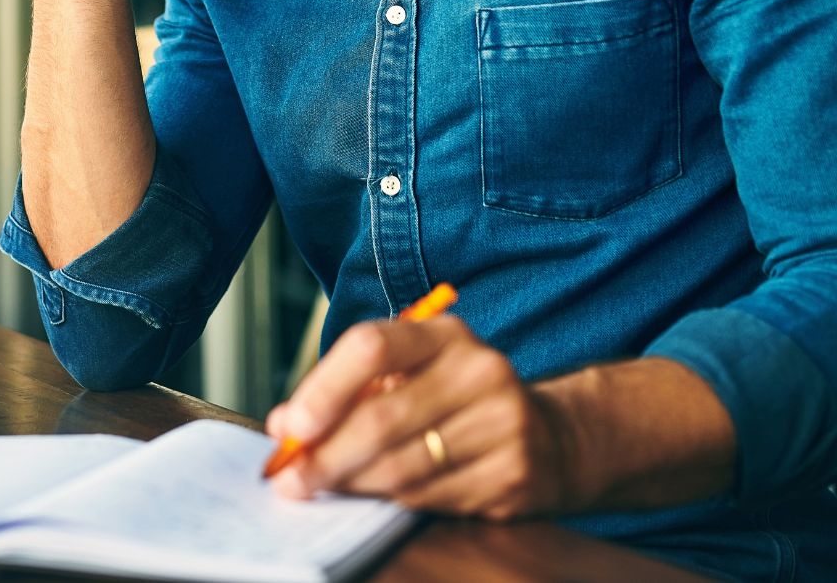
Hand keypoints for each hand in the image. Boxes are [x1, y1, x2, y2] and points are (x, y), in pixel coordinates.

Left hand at [266, 316, 575, 518]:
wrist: (550, 438)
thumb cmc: (454, 402)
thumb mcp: (410, 375)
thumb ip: (347, 392)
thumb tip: (285, 428)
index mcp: (445, 335)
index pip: (372, 347)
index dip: (324, 389)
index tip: (291, 428)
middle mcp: (480, 371)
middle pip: (382, 418)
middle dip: (326, 455)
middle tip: (291, 480)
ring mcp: (503, 423)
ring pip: (402, 467)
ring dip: (353, 483)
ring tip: (325, 488)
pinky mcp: (512, 475)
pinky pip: (430, 497)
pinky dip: (392, 501)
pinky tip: (379, 496)